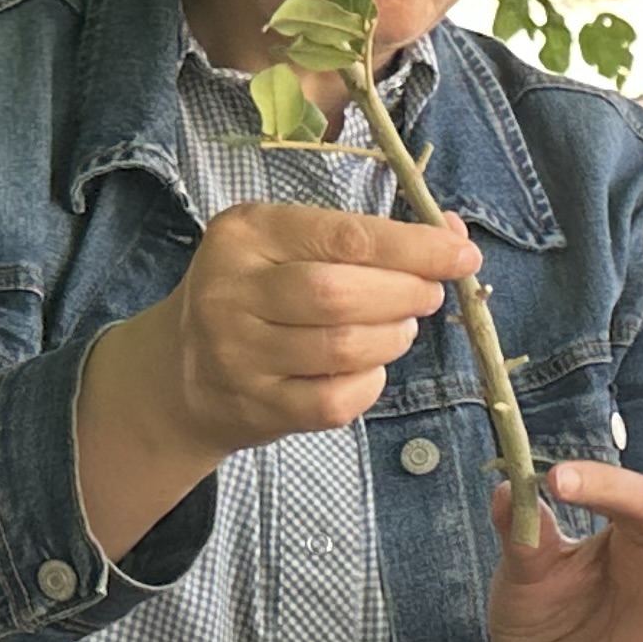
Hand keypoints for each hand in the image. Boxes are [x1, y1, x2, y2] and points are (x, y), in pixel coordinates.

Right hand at [76, 201, 471, 547]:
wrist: (180, 373)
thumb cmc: (255, 294)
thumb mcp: (290, 245)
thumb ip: (367, 237)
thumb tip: (455, 237)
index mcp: (245, 234)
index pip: (344, 236)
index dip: (414, 248)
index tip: (462, 255)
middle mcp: (231, 291)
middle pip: (341, 294)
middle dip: (406, 294)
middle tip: (428, 295)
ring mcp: (239, 355)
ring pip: (344, 348)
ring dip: (393, 337)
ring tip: (399, 327)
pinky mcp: (257, 407)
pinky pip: (337, 400)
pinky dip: (372, 382)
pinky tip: (369, 367)